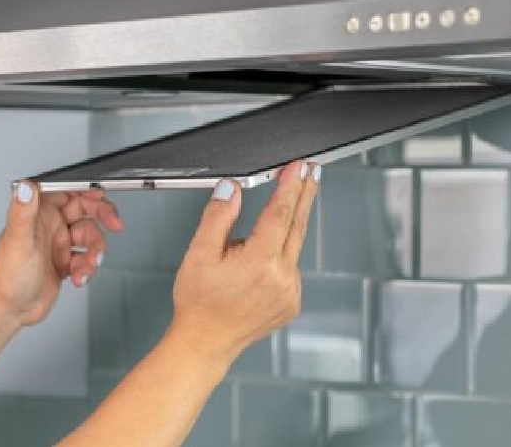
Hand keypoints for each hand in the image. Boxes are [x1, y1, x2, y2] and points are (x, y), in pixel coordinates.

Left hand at [0, 182, 122, 326]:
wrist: (10, 310)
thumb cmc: (6, 277)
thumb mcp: (18, 242)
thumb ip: (23, 212)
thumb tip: (25, 186)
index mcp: (38, 214)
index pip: (66, 192)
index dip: (85, 190)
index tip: (101, 195)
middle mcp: (49, 226)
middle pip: (84, 209)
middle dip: (102, 215)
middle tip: (114, 224)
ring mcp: (57, 243)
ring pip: (89, 235)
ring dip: (95, 249)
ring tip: (89, 263)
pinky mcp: (64, 261)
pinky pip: (86, 257)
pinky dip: (87, 267)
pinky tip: (78, 276)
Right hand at [169, 160, 319, 365]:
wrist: (205, 342)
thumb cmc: (198, 303)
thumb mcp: (198, 254)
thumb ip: (217, 217)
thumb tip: (230, 189)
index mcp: (259, 263)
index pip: (280, 213)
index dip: (290, 186)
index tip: (298, 168)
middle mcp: (281, 278)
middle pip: (297, 225)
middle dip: (304, 195)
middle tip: (312, 172)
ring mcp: (290, 293)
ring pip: (293, 247)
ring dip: (289, 225)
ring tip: (275, 213)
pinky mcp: (292, 302)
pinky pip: (291, 268)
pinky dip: (281, 254)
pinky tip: (262, 257)